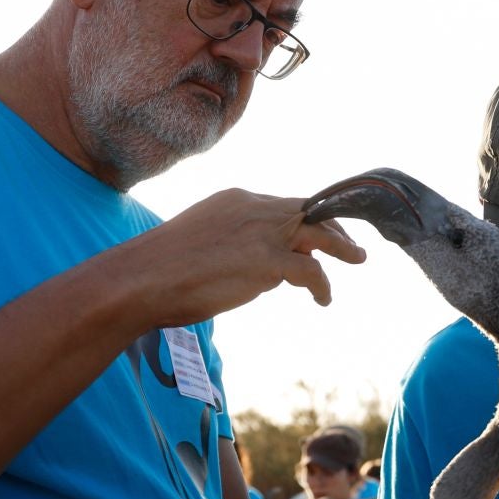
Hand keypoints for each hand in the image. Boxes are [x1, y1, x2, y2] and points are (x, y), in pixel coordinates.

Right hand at [104, 189, 368, 326]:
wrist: (141, 279)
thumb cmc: (160, 270)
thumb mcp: (201, 241)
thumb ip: (232, 244)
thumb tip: (260, 268)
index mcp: (235, 199)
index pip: (281, 205)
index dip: (305, 219)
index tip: (318, 231)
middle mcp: (253, 208)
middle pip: (309, 211)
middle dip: (334, 226)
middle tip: (351, 244)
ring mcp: (263, 233)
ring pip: (319, 233)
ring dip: (342, 247)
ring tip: (357, 259)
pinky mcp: (268, 261)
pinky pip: (312, 270)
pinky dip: (322, 284)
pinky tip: (322, 299)